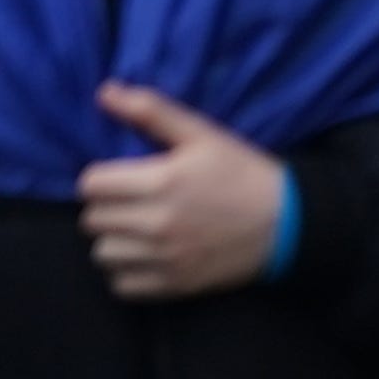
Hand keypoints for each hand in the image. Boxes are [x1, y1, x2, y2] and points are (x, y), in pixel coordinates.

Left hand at [76, 82, 291, 300]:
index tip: (115, 178)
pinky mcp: (178, 285)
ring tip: (131, 230)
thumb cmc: (242, 172)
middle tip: (125, 202)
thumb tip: (103, 92)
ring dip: (111, 240)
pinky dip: (125, 272)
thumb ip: (150, 111)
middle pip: (92, 220)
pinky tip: (141, 256)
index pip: (91, 185)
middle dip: (103, 207)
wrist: (287, 223)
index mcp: (160, 182)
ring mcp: (167, 259)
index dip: (99, 178)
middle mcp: (158, 224)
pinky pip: (123, 286)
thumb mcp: (201, 134)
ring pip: (103, 254)